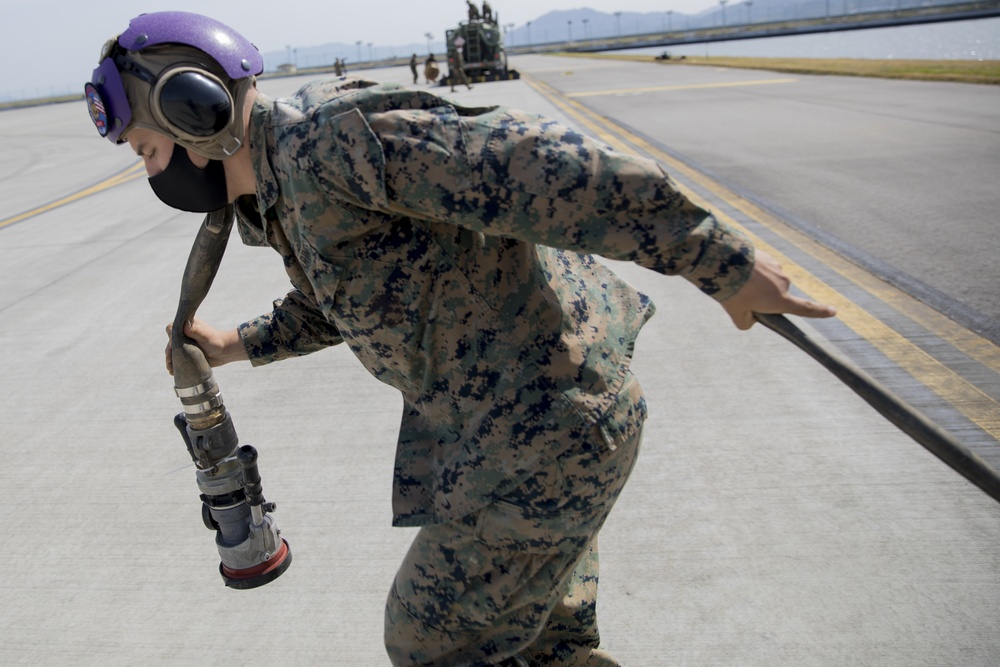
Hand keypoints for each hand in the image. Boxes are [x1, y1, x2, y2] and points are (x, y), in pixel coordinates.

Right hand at [164, 317, 246, 374]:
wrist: (225, 352)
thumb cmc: (216, 341)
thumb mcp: (205, 335)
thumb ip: (195, 330)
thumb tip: (185, 324)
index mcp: (187, 326)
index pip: (172, 328)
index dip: (170, 336)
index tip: (173, 344)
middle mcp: (184, 334)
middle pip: (170, 342)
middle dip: (169, 352)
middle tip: (169, 361)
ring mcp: (184, 345)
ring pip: (172, 352)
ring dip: (169, 360)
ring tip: (170, 368)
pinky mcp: (187, 354)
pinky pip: (177, 359)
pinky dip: (174, 365)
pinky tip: (172, 371)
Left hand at [721, 250, 836, 329]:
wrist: (725, 262)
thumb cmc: (733, 291)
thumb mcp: (736, 315)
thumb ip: (746, 322)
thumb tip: (751, 318)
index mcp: (780, 301)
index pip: (805, 309)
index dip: (820, 312)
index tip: (834, 311)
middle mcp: (783, 284)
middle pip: (776, 295)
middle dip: (762, 297)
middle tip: (741, 297)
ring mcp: (777, 268)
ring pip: (768, 280)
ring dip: (757, 282)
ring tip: (737, 282)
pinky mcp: (768, 257)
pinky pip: (763, 267)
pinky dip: (754, 270)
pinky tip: (740, 270)